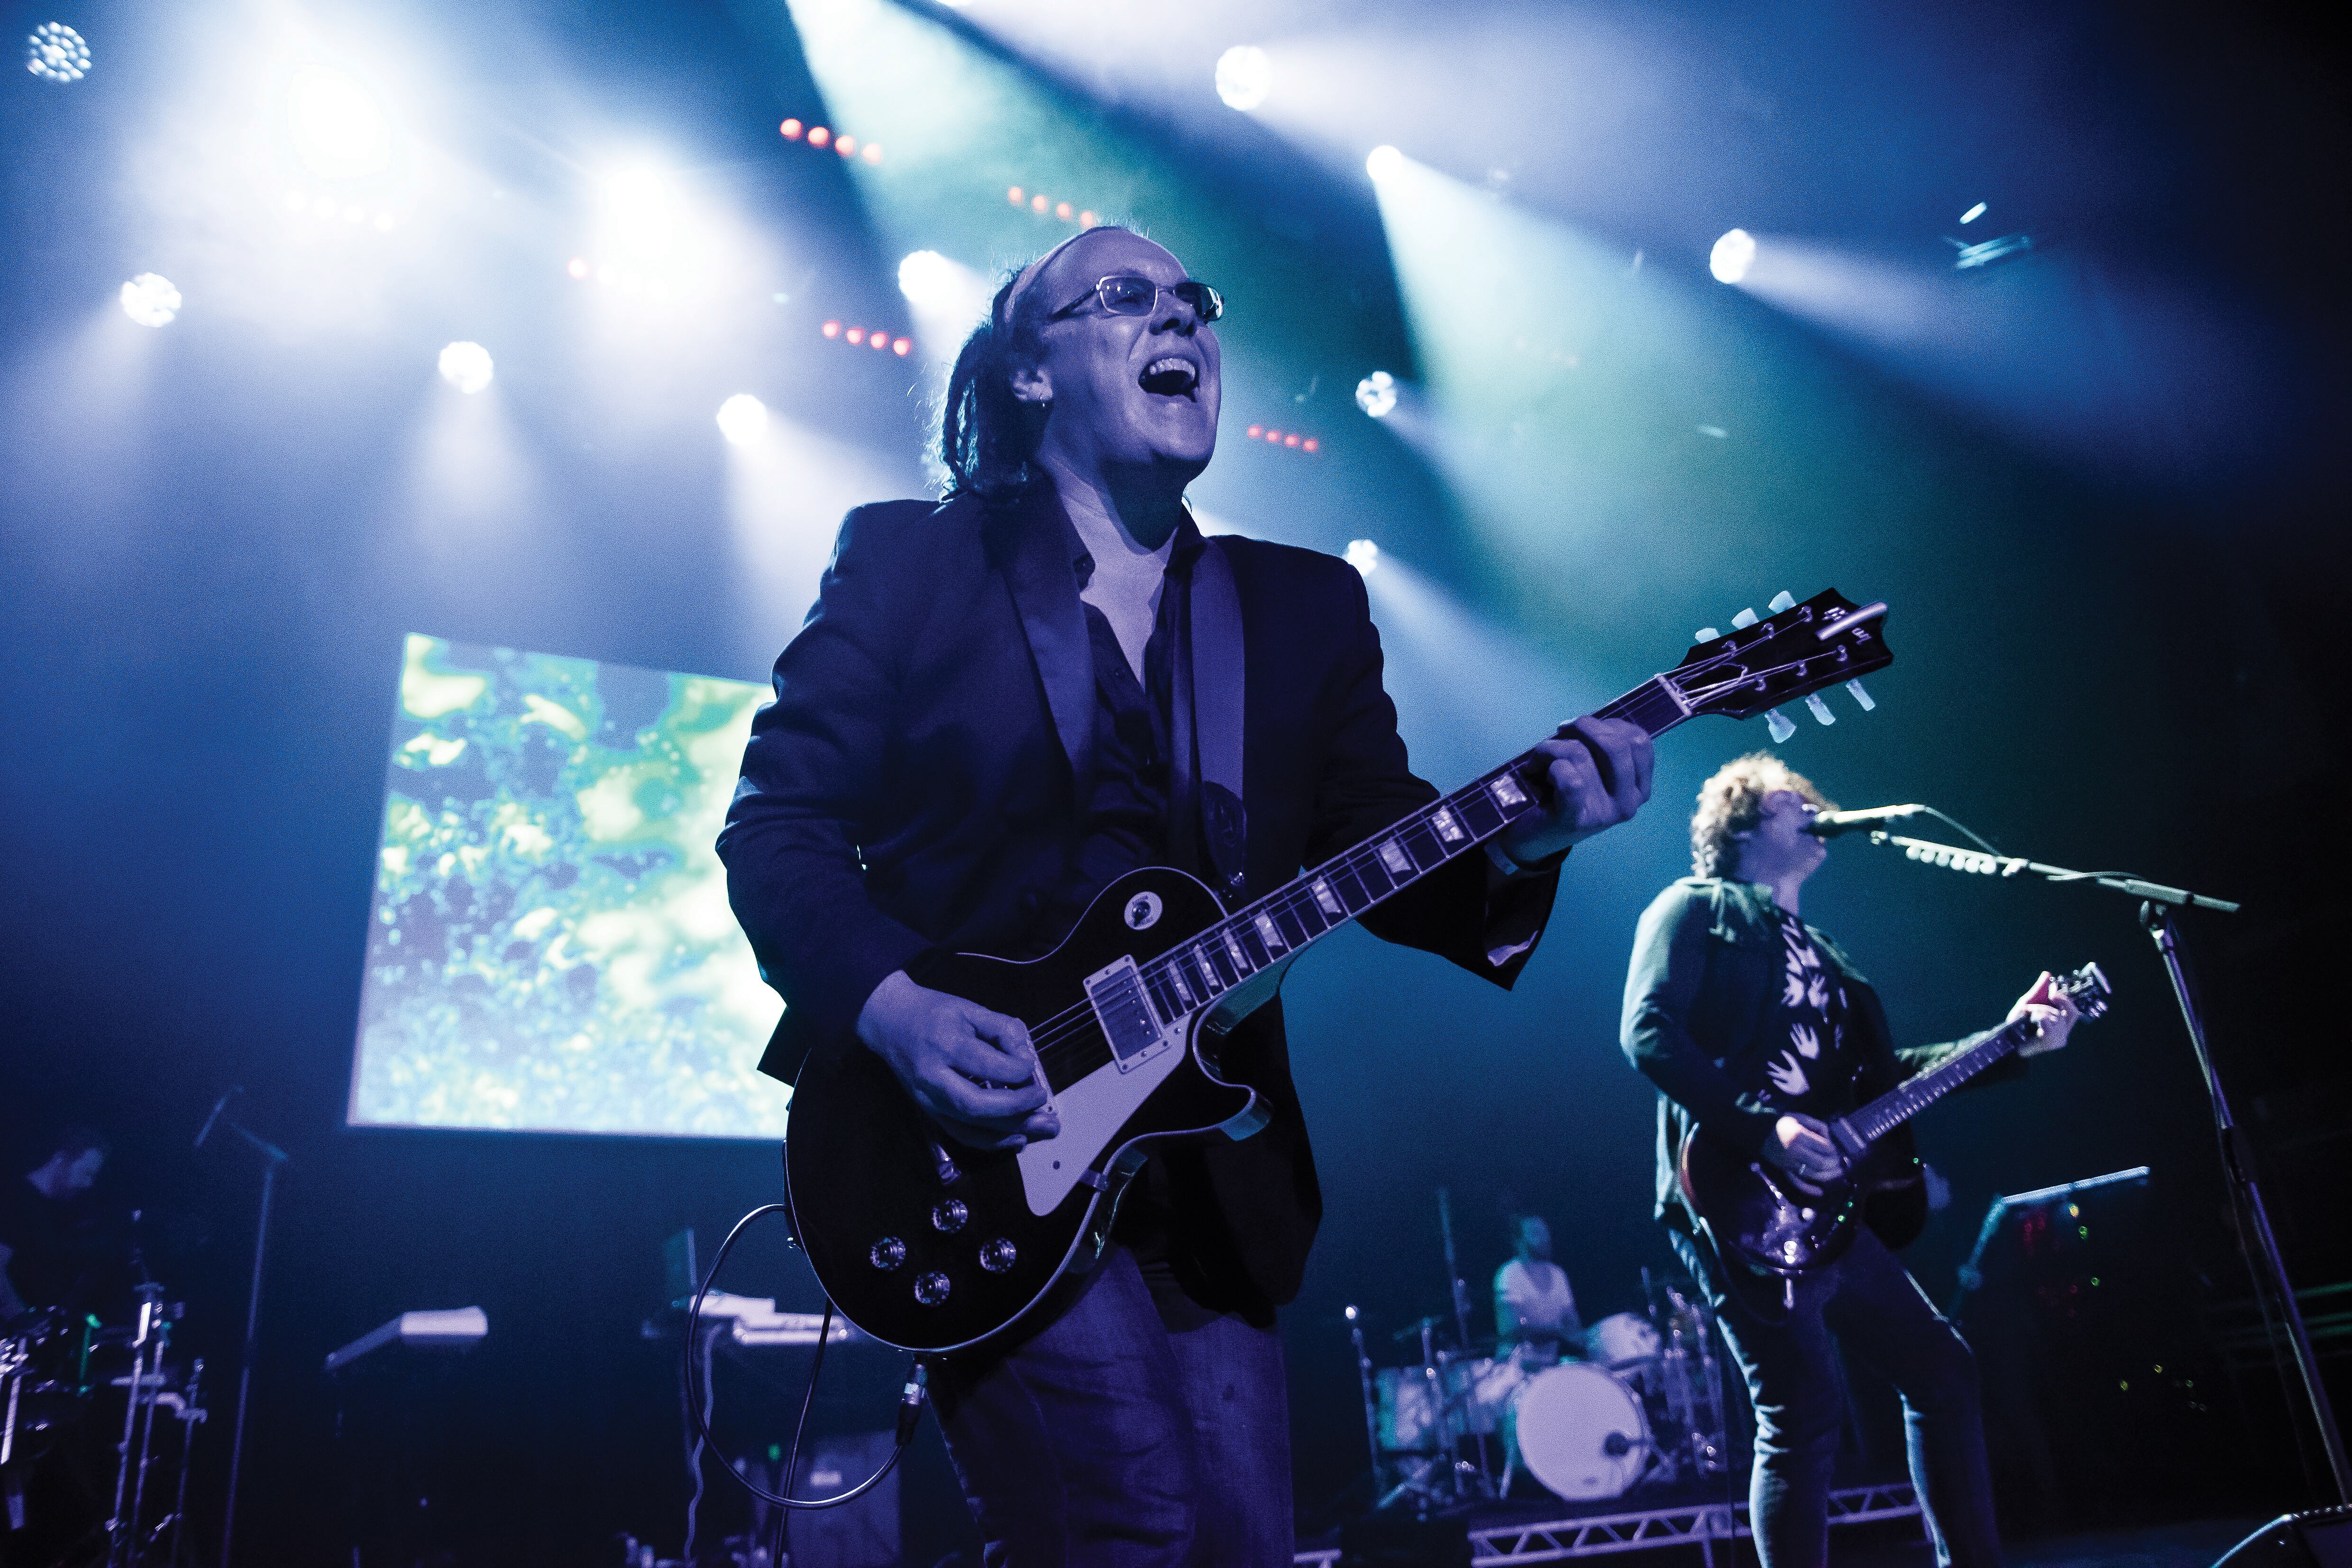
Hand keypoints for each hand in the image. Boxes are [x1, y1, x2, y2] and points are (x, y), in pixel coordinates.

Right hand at [854, 971, 1059, 1149]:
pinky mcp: (929, 1111)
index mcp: (944, 1044)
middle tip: (1042, 1101)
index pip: (986, 1065)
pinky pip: (961, 1134)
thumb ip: (1002, 1030)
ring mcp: (928, 1099)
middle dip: (1017, 1108)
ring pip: (970, 1126)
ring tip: (1043, 1129)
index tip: (1031, 1067)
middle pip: (976, 1105)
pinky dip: (991, 1141)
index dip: (1017, 1070)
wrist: (890, 1022)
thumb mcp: (970, 1008)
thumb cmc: (933, 1012)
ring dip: (1011, 1131)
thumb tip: (1026, 1058)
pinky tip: (1017, 1138)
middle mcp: (933, 1077)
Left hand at [1497, 716, 1654, 865]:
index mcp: (1638, 788)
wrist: (1533, 838)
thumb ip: (1599, 745)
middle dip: (1584, 727)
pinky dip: (1547, 764)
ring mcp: (1604, 814)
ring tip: (1539, 759)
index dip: (1608, 723)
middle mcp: (1628, 803)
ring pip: (1582, 754)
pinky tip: (1535, 772)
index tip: (1583, 728)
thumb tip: (1584, 722)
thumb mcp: (1590, 768)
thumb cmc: (1560, 794)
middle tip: (1560, 732)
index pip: (1638, 740)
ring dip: (1552, 747)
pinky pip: (1569, 777)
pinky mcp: (1576, 820)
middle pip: (1617, 744)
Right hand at [1764, 1112, 1845, 1185]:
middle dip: (1834, 1164)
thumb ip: (1817, 1125)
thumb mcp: (1800, 1117)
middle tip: (1839, 1163)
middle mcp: (1795, 1152)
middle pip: (1821, 1163)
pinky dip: (1809, 1189)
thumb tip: (1829, 1138)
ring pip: (1812, 1174)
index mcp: (1800, 1136)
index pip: (1825, 1148)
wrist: (1759, 1131)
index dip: (1834, 1150)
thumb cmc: (1782, 1123)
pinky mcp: (1784, 1170)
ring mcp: (1789, 1163)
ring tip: (1837, 1174)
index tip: (1835, 1150)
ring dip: (1827, 1176)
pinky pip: (1797, 1182)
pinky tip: (1820, 1192)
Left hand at [2010, 971, 2081, 1056]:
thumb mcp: (2028, 1002)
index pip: (2073, 1012)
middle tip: (2036, 1005)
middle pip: (2068, 1011)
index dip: (2065, 1000)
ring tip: (2027, 1016)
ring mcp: (2059, 1039)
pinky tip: (2030, 1018)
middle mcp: (2063, 1033)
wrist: (2006, 1039)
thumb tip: (2048, 974)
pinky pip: (2047, 1020)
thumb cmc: (2017, 1023)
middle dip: (2049, 1004)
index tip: (2052, 993)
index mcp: (2060, 1025)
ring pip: (2055, 1015)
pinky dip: (2037, 1016)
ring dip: (2037, 1010)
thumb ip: (2040, 990)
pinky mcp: (2050, 1041)